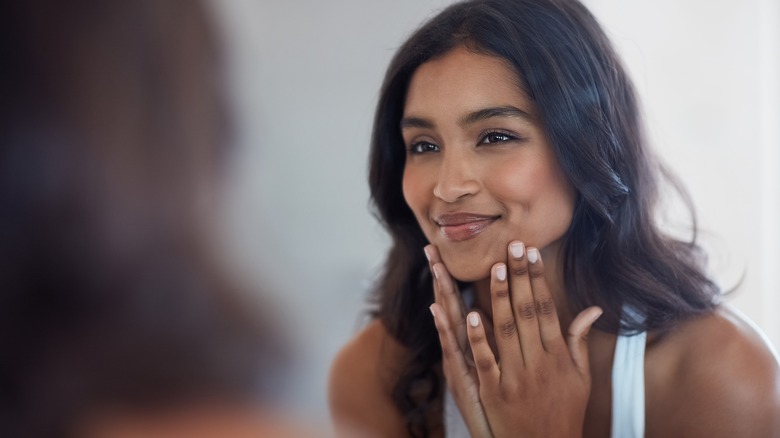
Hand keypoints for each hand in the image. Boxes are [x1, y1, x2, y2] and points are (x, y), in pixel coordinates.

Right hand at [426, 245, 493, 437]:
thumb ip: (494, 341)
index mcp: (469, 346)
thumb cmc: (501, 408)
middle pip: (449, 307)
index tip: (441, 251)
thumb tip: (485, 315)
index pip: (460, 304)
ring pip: (450, 323)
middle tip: (430, 248)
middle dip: (441, 277)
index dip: (450, 278)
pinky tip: (447, 311)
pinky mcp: (463, 380)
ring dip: (444, 294)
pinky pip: (458, 351)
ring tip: (436, 268)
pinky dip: (453, 332)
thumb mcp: (496, 371)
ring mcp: (459, 364)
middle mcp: (460, 352)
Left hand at [431, 241, 601, 437]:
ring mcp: (517, 378)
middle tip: (512, 246)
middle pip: (527, 313)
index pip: (546, 309)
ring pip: (507, 331)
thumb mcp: (581, 378)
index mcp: (559, 356)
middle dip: (520, 277)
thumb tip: (593, 310)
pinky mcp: (495, 394)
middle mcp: (540, 363)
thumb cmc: (565, 412)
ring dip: (501, 299)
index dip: (538, 280)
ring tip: (496, 268)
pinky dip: (478, 338)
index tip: (531, 253)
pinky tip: (471, 314)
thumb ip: (579, 341)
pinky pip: (486, 361)